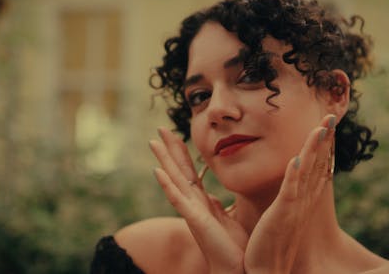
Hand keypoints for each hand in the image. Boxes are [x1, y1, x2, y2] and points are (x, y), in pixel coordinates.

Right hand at [150, 128, 247, 273]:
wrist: (235, 269)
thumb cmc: (232, 247)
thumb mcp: (226, 219)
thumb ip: (218, 206)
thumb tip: (214, 196)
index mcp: (201, 202)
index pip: (189, 172)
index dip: (182, 153)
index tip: (177, 134)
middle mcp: (192, 203)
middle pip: (178, 170)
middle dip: (169, 149)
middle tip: (159, 128)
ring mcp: (191, 211)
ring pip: (174, 180)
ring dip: (163, 160)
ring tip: (153, 142)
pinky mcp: (194, 220)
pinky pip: (178, 200)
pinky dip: (167, 185)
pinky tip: (158, 171)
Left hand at [244, 114, 335, 273]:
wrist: (267, 270)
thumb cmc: (270, 245)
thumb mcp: (281, 215)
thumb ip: (286, 199)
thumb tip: (287, 187)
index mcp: (301, 199)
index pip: (315, 167)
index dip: (322, 146)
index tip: (325, 125)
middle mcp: (304, 200)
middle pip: (317, 164)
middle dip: (324, 140)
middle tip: (331, 116)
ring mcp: (295, 206)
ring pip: (307, 171)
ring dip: (313, 149)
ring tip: (321, 127)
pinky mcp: (283, 214)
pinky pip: (290, 191)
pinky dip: (294, 174)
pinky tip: (296, 158)